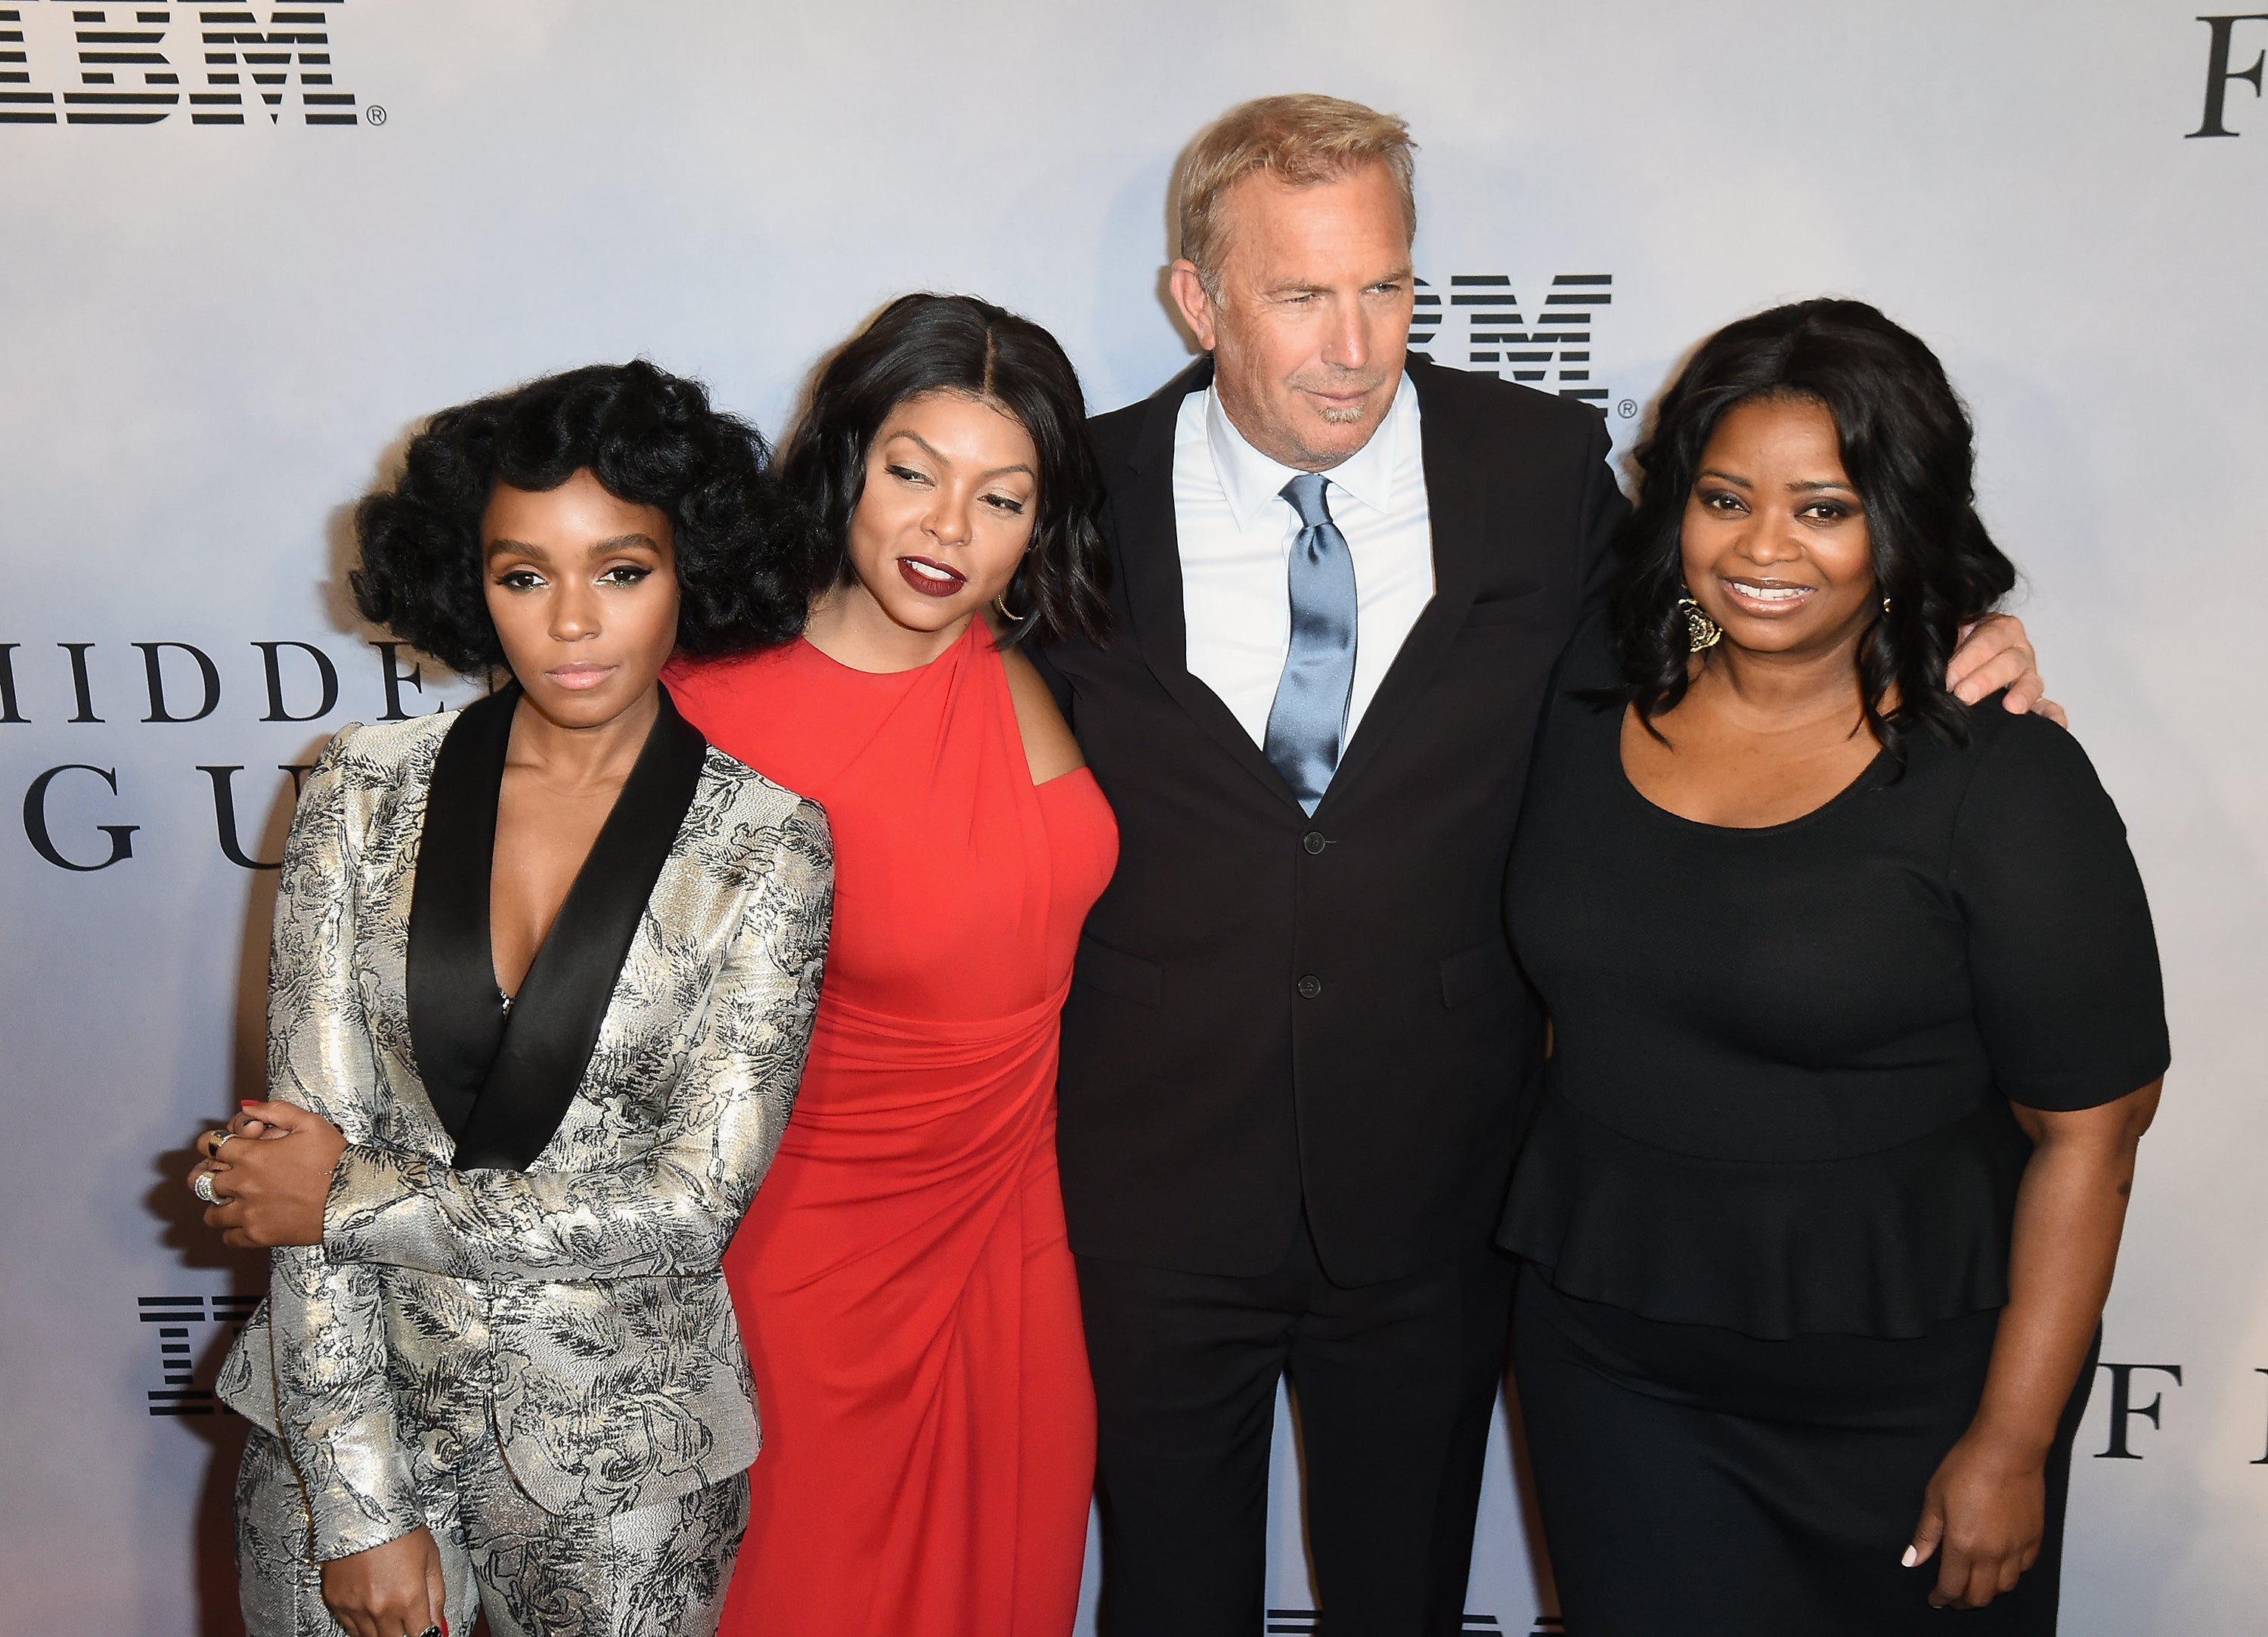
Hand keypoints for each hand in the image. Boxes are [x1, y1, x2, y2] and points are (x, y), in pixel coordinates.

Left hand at [190, 1099, 348, 1248]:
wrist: (353, 1196)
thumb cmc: (335, 1159)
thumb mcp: (311, 1123)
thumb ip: (276, 1110)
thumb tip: (246, 1107)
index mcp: (251, 1155)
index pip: (207, 1145)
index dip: (210, 1143)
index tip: (221, 1147)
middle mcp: (243, 1184)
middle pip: (199, 1181)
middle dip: (207, 1174)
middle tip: (221, 1175)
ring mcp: (249, 1213)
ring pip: (211, 1214)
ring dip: (218, 1206)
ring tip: (233, 1203)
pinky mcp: (259, 1236)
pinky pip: (228, 1238)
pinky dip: (233, 1231)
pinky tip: (246, 1222)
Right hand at [320, 1525, 448, 1636]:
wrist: (361, 1508)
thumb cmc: (397, 1526)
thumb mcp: (430, 1557)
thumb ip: (436, 1595)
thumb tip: (439, 1623)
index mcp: (408, 1597)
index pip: (422, 1635)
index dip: (427, 1633)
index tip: (427, 1630)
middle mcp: (380, 1607)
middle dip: (404, 1634)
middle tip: (407, 1622)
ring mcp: (355, 1607)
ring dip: (383, 1632)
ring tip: (390, 1612)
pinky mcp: (335, 1602)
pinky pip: (349, 1628)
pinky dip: (361, 1625)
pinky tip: (370, 1609)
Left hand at [1904, 1426, 2046, 1609]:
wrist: (2008, 1451)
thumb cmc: (1966, 1468)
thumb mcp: (1935, 1498)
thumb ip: (1926, 1535)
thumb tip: (1912, 1562)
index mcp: (1963, 1546)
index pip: (1951, 1587)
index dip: (1941, 1598)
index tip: (1934, 1600)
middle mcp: (1992, 1555)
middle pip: (1980, 1596)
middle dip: (1963, 1602)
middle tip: (1952, 1597)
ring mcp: (2017, 1549)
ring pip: (2004, 1588)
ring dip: (1987, 1592)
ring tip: (1974, 1585)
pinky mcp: (2034, 1540)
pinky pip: (2023, 1570)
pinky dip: (2009, 1576)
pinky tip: (2000, 1568)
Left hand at [1948, 613, 2065, 726]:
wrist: (1962, 654)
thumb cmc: (1953, 645)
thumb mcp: (1948, 634)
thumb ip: (1945, 641)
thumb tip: (1930, 658)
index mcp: (1998, 628)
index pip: (1987, 641)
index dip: (1968, 659)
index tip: (1950, 678)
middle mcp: (2017, 649)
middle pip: (2008, 662)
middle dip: (1985, 679)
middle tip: (1964, 695)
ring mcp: (2028, 674)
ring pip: (2031, 682)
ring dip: (2022, 695)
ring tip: (2011, 708)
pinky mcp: (2034, 698)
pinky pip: (2048, 707)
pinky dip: (2053, 716)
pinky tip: (2056, 725)